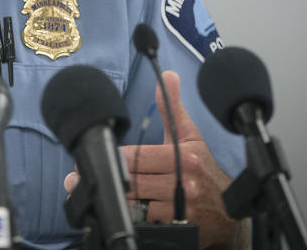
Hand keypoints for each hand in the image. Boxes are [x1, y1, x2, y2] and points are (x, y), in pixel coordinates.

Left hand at [61, 71, 239, 248]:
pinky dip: (130, 218)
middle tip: (78, 178)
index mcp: (183, 158)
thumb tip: (167, 76)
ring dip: (114, 200)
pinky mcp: (180, 229)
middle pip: (134, 180)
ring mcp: (181, 209)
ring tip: (93, 194)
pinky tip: (117, 212)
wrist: (228, 211)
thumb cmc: (204, 168)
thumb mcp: (189, 136)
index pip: (138, 156)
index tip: (96, 156)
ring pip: (136, 204)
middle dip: (107, 178)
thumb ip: (172, 107)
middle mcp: (184, 183)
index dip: (114, 157)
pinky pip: (146, 224)